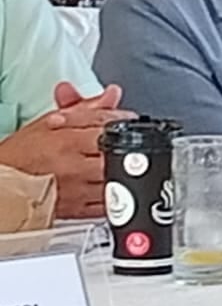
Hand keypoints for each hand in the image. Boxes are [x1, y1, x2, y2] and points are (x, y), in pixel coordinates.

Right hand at [0, 84, 133, 218]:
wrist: (2, 183)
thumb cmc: (22, 153)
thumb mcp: (51, 123)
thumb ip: (86, 110)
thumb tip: (112, 94)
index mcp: (67, 142)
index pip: (108, 129)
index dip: (122, 123)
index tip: (125, 123)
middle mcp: (74, 167)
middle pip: (117, 157)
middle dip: (124, 149)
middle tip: (121, 146)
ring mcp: (77, 191)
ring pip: (117, 182)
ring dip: (121, 172)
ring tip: (114, 165)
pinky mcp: (76, 211)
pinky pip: (107, 205)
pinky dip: (115, 195)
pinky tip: (109, 185)